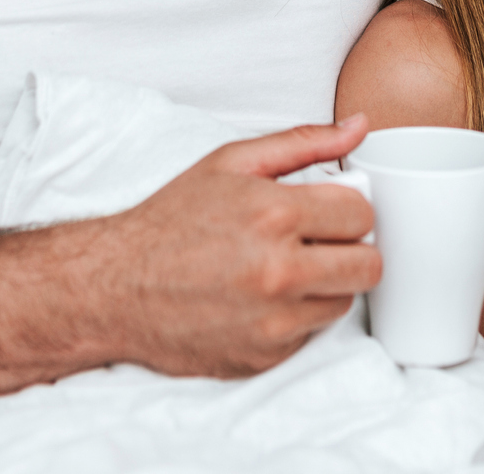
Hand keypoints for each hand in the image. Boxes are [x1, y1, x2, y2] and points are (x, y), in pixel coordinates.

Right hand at [92, 116, 381, 376]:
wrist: (116, 287)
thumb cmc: (171, 222)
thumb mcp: (231, 163)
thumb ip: (303, 143)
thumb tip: (358, 127)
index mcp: (274, 215)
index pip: (361, 213)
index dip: (347, 208)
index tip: (327, 211)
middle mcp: (278, 271)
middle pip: (367, 265)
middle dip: (349, 248)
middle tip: (316, 241)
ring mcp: (272, 320)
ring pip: (343, 300)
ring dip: (324, 284)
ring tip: (283, 268)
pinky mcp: (264, 356)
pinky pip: (311, 333)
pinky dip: (296, 316)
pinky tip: (262, 298)